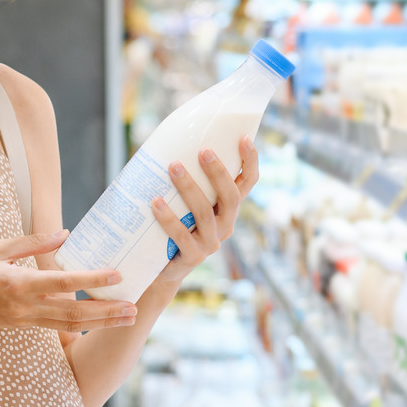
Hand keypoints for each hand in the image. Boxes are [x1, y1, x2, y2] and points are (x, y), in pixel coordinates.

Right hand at [0, 231, 136, 332]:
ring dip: (101, 323)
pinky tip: (100, 322)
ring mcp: (24, 320)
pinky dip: (81, 325)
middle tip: (135, 308)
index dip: (92, 279)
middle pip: (73, 313)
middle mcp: (24, 307)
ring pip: (70, 325)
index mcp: (17, 284)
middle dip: (106, 312)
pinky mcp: (23, 326)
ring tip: (127, 318)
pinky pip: (57, 327)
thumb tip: (66, 234)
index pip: (62, 283)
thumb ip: (33, 242)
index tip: (117, 274)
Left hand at [150, 135, 260, 285]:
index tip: (244, 138)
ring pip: (205, 213)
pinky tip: (156, 203)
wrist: (159, 268)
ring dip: (189, 188)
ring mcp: (210, 243)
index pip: (248, 183)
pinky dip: (168, 218)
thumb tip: (165, 140)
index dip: (250, 162)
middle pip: (231, 197)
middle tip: (202, 150)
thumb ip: (184, 178)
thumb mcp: (183, 201)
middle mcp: (225, 225)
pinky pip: (182, 236)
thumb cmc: (170, 224)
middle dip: (219, 172)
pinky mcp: (192, 257)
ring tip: (173, 167)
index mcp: (227, 208)